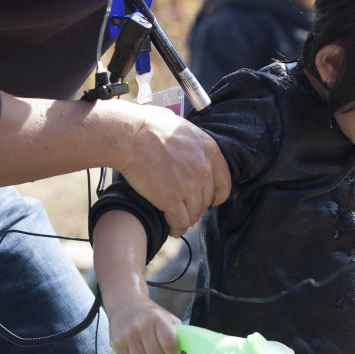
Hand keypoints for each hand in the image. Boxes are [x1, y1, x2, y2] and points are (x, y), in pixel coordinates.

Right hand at [107, 294, 181, 353]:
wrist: (126, 304)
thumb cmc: (151, 315)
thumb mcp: (168, 318)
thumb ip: (178, 333)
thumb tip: (188, 350)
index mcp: (158, 320)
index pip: (169, 345)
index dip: (173, 353)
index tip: (172, 352)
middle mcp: (142, 326)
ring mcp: (127, 334)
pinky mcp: (116, 342)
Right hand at [116, 105, 230, 235]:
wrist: (130, 135)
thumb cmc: (146, 125)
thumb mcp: (178, 124)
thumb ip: (187, 138)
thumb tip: (182, 138)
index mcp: (209, 149)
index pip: (224, 180)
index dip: (219, 194)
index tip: (214, 200)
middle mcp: (203, 169)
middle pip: (207, 199)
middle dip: (198, 206)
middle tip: (188, 209)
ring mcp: (189, 186)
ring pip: (194, 213)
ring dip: (187, 218)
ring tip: (179, 221)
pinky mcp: (172, 200)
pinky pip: (180, 221)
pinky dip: (177, 228)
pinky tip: (173, 229)